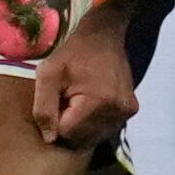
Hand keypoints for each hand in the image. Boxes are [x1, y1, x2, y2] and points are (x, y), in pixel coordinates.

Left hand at [34, 19, 139, 149]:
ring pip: (95, 137)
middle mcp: (117, 111)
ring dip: (83, 126)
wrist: (104, 35)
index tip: (57, 101)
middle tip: (67, 101)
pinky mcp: (131, 110)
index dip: (56, 121)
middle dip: (70, 126)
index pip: (68, 133)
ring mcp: (127, 111)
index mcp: (98, 101)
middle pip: (83, 139)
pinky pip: (107, 129)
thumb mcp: (48, 73)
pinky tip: (91, 105)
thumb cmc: (73, 52)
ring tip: (79, 102)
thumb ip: (44, 108)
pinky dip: (95, 123)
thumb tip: (50, 139)